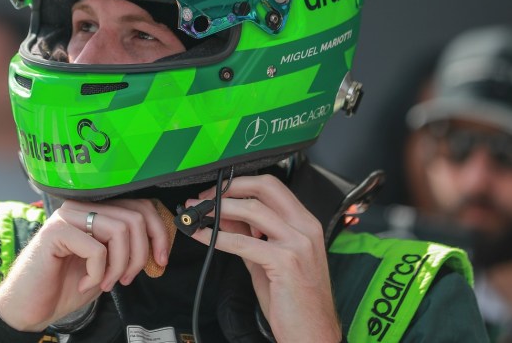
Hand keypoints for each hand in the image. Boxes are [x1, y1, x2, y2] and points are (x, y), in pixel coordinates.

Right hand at [0, 198, 170, 331]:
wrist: (29, 307)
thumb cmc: (65, 286)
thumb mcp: (106, 265)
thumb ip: (126, 248)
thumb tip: (158, 243)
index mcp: (94, 210)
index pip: (139, 206)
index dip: (158, 232)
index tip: (161, 260)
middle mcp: (81, 207)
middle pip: (134, 217)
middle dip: (140, 255)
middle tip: (127, 279)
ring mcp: (67, 216)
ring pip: (119, 230)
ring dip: (120, 265)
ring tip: (106, 283)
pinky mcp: (55, 232)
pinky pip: (96, 249)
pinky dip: (98, 273)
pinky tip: (85, 283)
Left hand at [188, 175, 341, 342]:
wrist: (313, 333)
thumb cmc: (293, 299)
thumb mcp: (268, 258)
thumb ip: (249, 234)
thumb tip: (223, 213)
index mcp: (306, 223)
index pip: (273, 187)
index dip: (241, 183)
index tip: (218, 190)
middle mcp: (305, 227)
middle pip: (266, 187)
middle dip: (230, 187)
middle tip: (205, 196)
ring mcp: (297, 243)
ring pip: (253, 210)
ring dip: (219, 208)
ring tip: (199, 213)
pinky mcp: (285, 262)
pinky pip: (243, 242)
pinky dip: (217, 236)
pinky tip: (201, 235)